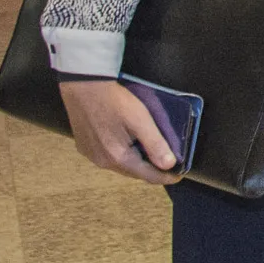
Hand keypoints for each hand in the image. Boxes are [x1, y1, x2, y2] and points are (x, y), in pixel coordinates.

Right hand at [59, 78, 179, 184]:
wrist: (84, 86)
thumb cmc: (114, 101)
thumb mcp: (141, 120)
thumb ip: (155, 144)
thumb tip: (169, 165)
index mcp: (118, 158)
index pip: (149, 176)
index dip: (166, 177)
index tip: (179, 175)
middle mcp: (102, 162)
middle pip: (134, 172)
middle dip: (151, 170)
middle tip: (166, 162)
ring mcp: (91, 155)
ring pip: (121, 166)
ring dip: (136, 162)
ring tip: (149, 152)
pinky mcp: (85, 147)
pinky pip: (108, 157)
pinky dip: (121, 154)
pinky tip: (127, 143)